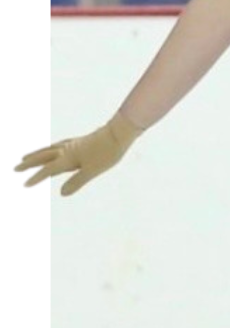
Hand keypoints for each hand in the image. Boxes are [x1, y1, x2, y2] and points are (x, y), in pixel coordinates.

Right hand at [11, 111, 143, 195]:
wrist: (119, 133)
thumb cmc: (108, 153)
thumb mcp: (93, 171)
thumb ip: (77, 182)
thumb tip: (61, 194)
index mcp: (67, 159)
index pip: (46, 171)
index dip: (34, 179)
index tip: (22, 186)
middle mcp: (66, 150)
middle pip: (42, 158)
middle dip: (27, 164)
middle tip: (13, 169)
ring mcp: (71, 144)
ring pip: (47, 149)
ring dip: (34, 154)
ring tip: (23, 156)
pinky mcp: (78, 141)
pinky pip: (56, 145)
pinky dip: (48, 148)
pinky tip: (51, 149)